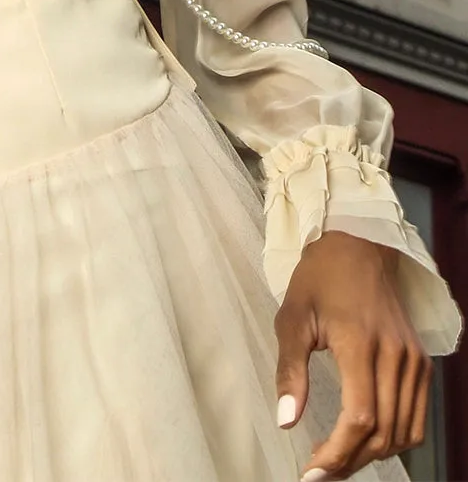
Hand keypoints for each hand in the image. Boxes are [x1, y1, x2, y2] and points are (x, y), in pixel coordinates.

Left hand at [275, 230, 430, 478]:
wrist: (356, 247)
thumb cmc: (317, 281)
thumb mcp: (291, 319)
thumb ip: (290, 373)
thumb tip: (286, 422)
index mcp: (360, 344)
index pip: (359, 418)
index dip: (337, 454)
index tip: (310, 473)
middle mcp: (395, 356)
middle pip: (383, 433)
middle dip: (350, 462)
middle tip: (318, 472)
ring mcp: (413, 360)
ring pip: (404, 432)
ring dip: (372, 456)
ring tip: (338, 460)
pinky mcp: (420, 363)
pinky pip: (416, 418)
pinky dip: (395, 439)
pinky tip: (366, 441)